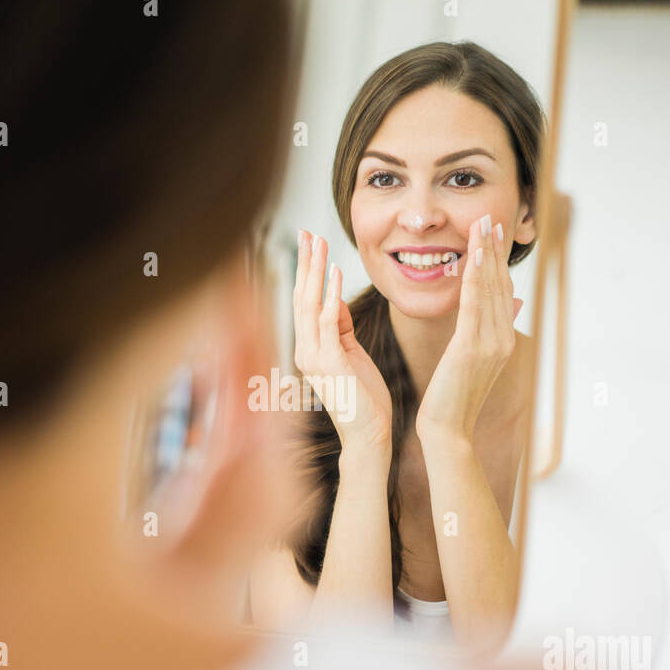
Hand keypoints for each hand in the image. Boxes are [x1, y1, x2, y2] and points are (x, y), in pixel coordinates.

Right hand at [293, 230, 393, 456]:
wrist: (369, 437)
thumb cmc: (364, 399)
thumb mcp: (351, 354)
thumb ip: (340, 327)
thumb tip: (334, 298)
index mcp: (310, 348)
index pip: (304, 301)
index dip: (306, 270)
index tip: (309, 241)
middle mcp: (305, 351)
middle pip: (300, 297)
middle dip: (304, 263)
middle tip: (306, 232)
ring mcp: (314, 358)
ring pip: (309, 305)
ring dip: (314, 272)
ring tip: (319, 243)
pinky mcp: (331, 365)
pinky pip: (327, 324)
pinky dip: (330, 297)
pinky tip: (335, 276)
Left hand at [416, 214, 521, 445]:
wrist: (448, 429)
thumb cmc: (455, 397)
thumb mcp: (476, 360)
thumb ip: (494, 330)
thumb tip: (513, 303)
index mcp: (504, 340)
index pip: (502, 292)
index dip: (498, 261)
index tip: (494, 233)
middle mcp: (503, 339)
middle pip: (499, 284)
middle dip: (494, 249)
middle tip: (490, 217)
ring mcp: (491, 343)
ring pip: (489, 289)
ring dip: (485, 254)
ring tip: (482, 225)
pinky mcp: (472, 347)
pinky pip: (474, 303)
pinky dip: (475, 276)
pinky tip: (473, 254)